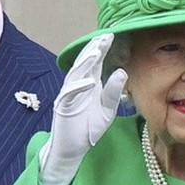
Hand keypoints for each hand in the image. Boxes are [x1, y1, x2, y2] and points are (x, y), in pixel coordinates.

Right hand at [37, 34, 126, 184]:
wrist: (73, 149)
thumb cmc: (89, 128)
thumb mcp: (107, 110)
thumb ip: (113, 92)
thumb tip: (122, 71)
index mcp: (90, 84)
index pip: (96, 63)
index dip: (102, 49)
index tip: (112, 35)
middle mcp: (78, 86)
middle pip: (85, 64)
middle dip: (94, 49)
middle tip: (105, 36)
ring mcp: (68, 95)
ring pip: (76, 75)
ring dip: (85, 63)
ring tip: (96, 51)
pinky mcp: (62, 107)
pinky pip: (69, 94)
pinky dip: (78, 87)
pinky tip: (88, 81)